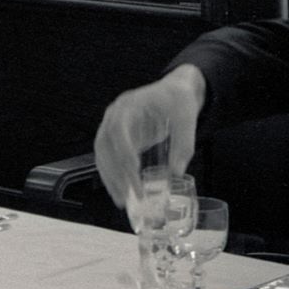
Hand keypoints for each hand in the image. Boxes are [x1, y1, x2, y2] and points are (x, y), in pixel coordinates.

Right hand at [93, 64, 205, 207]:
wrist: (173, 89)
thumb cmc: (178, 100)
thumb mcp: (186, 117)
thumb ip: (183, 144)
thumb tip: (176, 174)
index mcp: (128, 105)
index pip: (118, 130)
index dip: (123, 151)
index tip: (134, 172)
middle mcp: (114, 115)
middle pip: (104, 145)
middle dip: (113, 171)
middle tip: (127, 194)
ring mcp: (112, 126)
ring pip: (101, 153)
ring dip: (109, 177)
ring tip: (120, 199)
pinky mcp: (118, 137)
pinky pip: (108, 156)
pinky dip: (112, 174)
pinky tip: (120, 190)